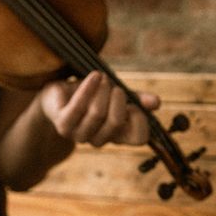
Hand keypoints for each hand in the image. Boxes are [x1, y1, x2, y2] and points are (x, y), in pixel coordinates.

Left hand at [38, 71, 160, 147]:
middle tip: (114, 85)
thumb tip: (157, 102)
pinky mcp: (63, 124)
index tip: (135, 104)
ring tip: (100, 77)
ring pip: (97, 113)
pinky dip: (88, 88)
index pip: (139, 138)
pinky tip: (94, 76)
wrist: (58, 97)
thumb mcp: (117, 95)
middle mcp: (100, 139)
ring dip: (102, 90)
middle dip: (118, 98)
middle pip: (117, 121)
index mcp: (117, 135)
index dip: (141, 119)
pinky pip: (78, 107)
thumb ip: (137, 98)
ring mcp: (80, 134)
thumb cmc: (92, 95)